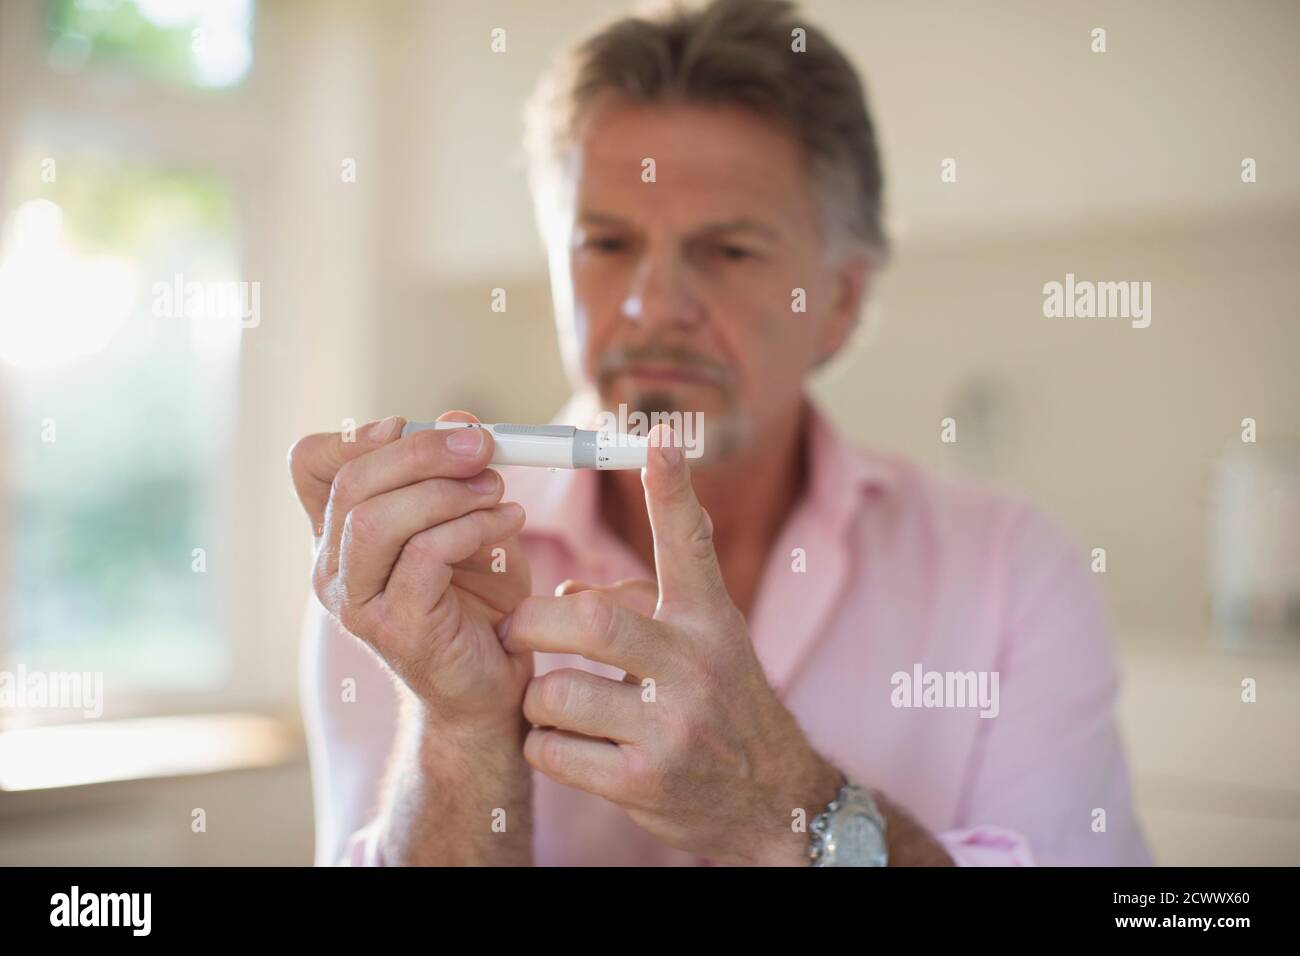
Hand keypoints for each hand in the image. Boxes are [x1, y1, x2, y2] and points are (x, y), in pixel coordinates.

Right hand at [289, 411, 532, 737]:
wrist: (492, 687)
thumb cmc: (478, 601)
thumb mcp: (468, 521)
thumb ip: (457, 473)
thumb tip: (460, 423)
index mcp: (340, 534)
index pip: (312, 464)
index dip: (359, 435)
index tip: (415, 425)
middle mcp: (333, 567)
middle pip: (350, 482)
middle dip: (422, 451)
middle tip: (482, 446)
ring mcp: (357, 602)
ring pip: (375, 518)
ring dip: (446, 491)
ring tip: (498, 491)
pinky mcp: (394, 627)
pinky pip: (423, 555)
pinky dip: (472, 527)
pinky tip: (509, 525)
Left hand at [500, 426, 840, 864]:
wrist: (771, 799)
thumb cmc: (722, 704)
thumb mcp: (707, 641)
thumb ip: (642, 605)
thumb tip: (563, 596)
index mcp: (709, 621)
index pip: (689, 546)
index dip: (673, 492)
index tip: (658, 441)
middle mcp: (695, 666)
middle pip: (591, 622)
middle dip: (530, 624)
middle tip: (512, 629)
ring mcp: (671, 728)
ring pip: (557, 691)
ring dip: (536, 696)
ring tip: (551, 702)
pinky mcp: (643, 782)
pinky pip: (552, 749)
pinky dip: (542, 743)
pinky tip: (565, 745)